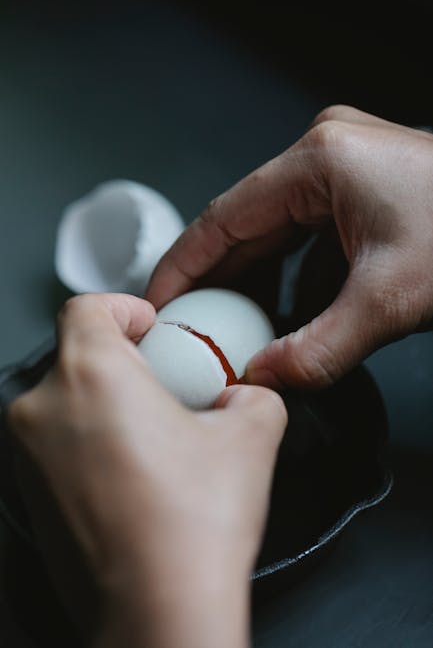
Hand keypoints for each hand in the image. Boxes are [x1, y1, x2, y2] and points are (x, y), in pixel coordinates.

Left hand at [8, 293, 286, 647]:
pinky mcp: (27, 494)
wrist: (157, 611)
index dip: (124, 308)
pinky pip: (58, 443)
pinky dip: (90, 440)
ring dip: (107, 402)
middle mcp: (43, 408)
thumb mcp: (251, 436)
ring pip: (66, 400)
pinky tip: (134, 473)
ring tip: (154, 435)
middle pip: (77, 354)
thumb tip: (247, 395)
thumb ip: (255, 395)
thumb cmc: (192, 524)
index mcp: (90, 373)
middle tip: (166, 385)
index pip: (87, 306)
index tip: (150, 327)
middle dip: (123, 360)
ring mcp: (27, 455)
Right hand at [146, 105, 432, 389]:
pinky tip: (284, 318)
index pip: (223, 218)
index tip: (157, 302)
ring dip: (254, 285)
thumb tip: (265, 380)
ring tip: (230, 332)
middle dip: (216, 282)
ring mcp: (342, 174)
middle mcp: (322, 158)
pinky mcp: (359, 196)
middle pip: (244, 227)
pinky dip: (290, 280)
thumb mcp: (388, 300)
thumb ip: (318, 348)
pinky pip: (305, 240)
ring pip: (274, 236)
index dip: (182, 265)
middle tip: (190, 329)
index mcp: (317, 163)